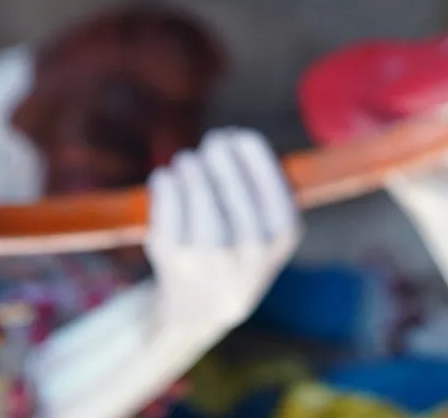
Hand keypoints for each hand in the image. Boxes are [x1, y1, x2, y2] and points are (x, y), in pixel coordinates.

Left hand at [145, 128, 300, 334]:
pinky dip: (165, 182)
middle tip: (213, 142)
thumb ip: (265, 191)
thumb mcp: (269, 234)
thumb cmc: (237, 255)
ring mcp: (210, 253)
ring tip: (188, 163)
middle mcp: (249, 247)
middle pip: (229, 178)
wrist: (200, 311)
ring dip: (190, 164)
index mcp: (281, 236)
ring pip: (196, 184)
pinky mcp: (174, 254)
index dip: (250, 149)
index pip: (267, 178)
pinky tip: (167, 179)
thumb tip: (235, 139)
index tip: (238, 136)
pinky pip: (168, 198)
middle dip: (218, 152)